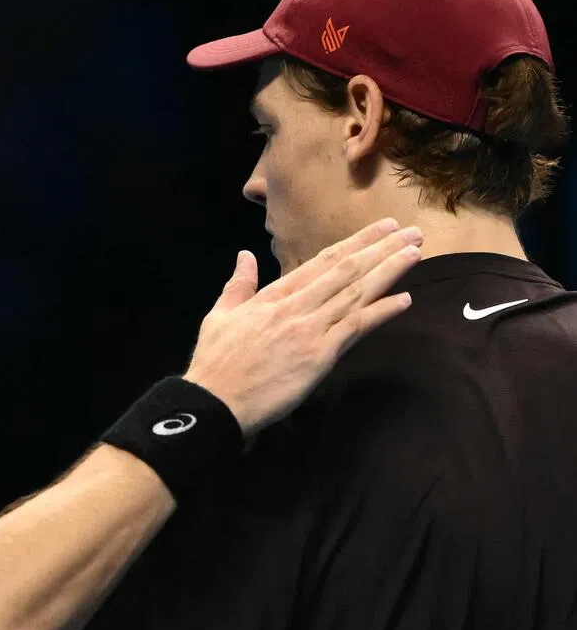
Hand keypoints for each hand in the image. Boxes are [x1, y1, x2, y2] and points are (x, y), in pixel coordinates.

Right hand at [185, 218, 421, 433]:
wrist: (215, 400)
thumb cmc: (214, 364)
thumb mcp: (219, 316)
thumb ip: (238, 286)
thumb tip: (244, 256)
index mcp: (274, 295)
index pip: (322, 261)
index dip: (356, 243)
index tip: (381, 229)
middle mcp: (297, 306)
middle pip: (347, 270)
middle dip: (382, 249)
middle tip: (413, 233)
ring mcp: (310, 329)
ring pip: (356, 292)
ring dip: (389, 271)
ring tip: (415, 253)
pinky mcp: (319, 356)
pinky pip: (356, 328)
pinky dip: (381, 312)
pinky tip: (404, 299)